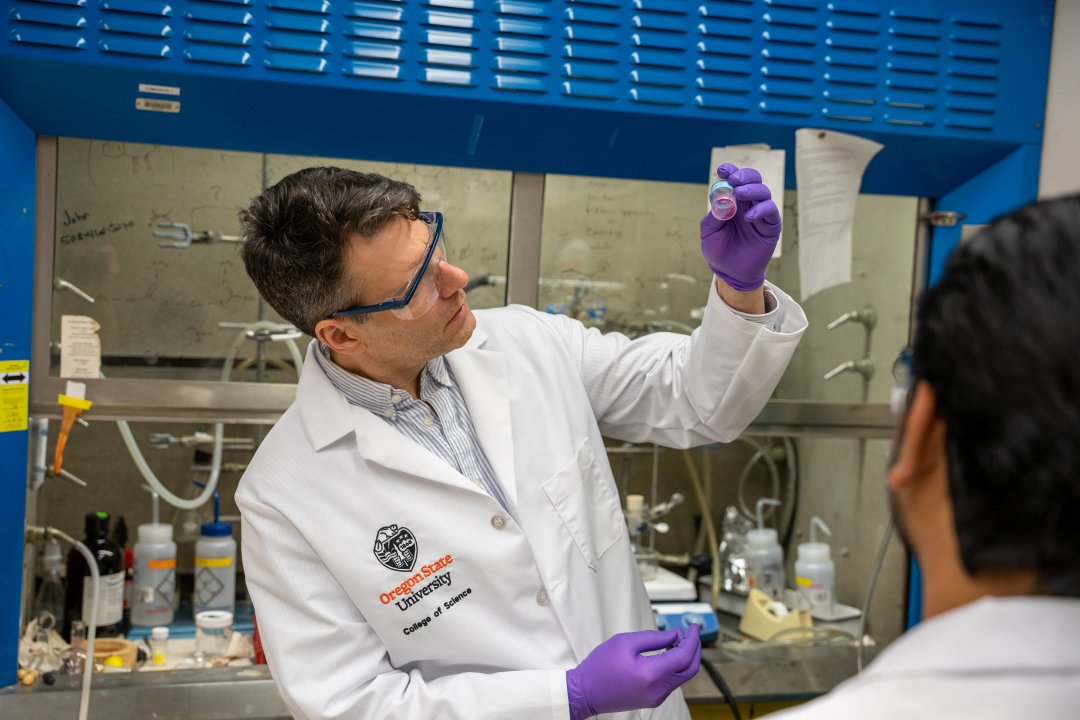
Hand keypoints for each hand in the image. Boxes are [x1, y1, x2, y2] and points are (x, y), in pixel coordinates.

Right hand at [566, 625, 701, 719]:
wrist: (585, 693)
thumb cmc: (600, 666)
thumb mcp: (624, 642)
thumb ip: (653, 638)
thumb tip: (674, 635)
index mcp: (651, 674)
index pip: (684, 655)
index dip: (692, 639)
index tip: (693, 626)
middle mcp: (658, 689)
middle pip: (690, 669)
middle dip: (695, 649)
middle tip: (691, 632)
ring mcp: (657, 697)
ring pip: (683, 677)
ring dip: (686, 658)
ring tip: (678, 640)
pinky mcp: (653, 700)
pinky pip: (673, 682)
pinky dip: (677, 667)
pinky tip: (669, 654)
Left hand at [700, 164, 781, 291]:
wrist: (730, 272)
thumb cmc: (718, 250)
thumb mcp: (709, 232)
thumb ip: (714, 215)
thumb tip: (722, 199)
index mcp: (732, 201)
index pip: (734, 180)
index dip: (730, 171)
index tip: (722, 170)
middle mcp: (748, 204)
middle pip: (753, 180)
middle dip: (744, 176)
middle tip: (734, 179)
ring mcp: (760, 213)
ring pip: (763, 192)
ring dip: (752, 190)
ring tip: (740, 193)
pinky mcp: (771, 226)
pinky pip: (771, 211)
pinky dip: (761, 209)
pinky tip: (749, 217)